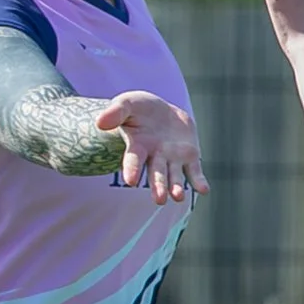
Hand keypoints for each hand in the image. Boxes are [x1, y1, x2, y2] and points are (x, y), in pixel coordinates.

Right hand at [96, 89, 206, 204]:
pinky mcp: (189, 156)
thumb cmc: (139, 109)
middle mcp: (155, 156)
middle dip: (158, 186)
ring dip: (176, 187)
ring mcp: (173, 158)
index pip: (133, 160)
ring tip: (178, 198)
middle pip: (156, 173)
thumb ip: (115, 112)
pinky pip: (194, 171)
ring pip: (174, 176)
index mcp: (138, 146)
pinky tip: (204, 189)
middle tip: (159, 200)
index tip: (131, 181)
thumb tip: (100, 122)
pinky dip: (199, 181)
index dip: (132, 170)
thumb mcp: (127, 104)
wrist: (162, 112)